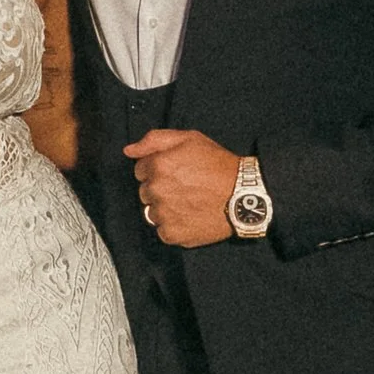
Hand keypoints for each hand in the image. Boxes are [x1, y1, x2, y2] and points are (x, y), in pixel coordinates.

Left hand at [123, 128, 242, 249]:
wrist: (244, 195)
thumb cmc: (219, 165)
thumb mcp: (190, 139)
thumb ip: (155, 140)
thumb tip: (129, 150)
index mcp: (158, 166)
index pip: (140, 170)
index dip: (157, 169)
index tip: (175, 171)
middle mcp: (157, 190)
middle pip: (144, 192)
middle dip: (159, 188)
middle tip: (184, 186)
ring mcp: (164, 214)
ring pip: (151, 212)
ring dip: (164, 208)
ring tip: (189, 202)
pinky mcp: (173, 233)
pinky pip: (162, 230)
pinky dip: (173, 226)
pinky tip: (190, 216)